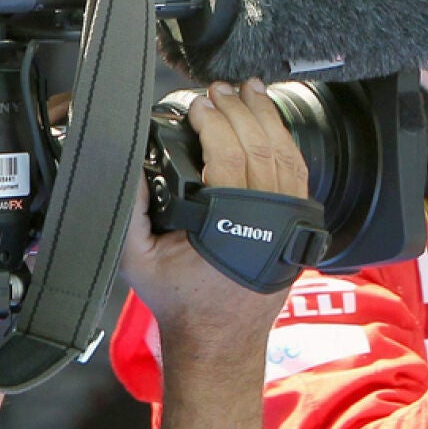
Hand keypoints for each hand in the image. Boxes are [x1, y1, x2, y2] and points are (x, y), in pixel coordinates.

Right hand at [121, 80, 307, 352]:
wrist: (218, 339)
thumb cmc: (180, 300)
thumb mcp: (136, 258)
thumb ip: (130, 211)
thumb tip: (131, 166)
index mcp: (228, 224)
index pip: (228, 154)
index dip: (213, 121)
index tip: (198, 104)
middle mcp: (266, 219)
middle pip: (258, 145)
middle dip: (238, 109)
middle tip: (218, 90)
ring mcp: (288, 221)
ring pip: (283, 154)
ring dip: (266, 116)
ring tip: (249, 89)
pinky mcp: (297, 225)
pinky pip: (297, 171)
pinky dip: (285, 140)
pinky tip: (272, 121)